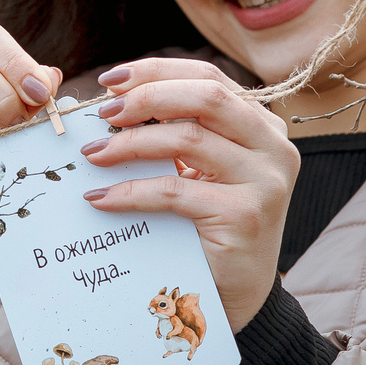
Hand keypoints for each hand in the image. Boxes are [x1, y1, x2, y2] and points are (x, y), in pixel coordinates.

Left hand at [76, 59, 298, 331]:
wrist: (235, 292)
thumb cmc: (205, 225)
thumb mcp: (197, 170)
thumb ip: (172, 134)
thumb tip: (106, 104)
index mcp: (261, 125)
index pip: (208, 77)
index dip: (157, 71)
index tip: (110, 80)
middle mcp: (272, 146)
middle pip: (205, 96)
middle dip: (146, 98)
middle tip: (101, 113)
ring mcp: (265, 180)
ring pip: (188, 139)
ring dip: (130, 144)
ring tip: (93, 155)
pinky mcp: (245, 215)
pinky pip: (175, 191)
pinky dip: (131, 192)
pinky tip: (101, 198)